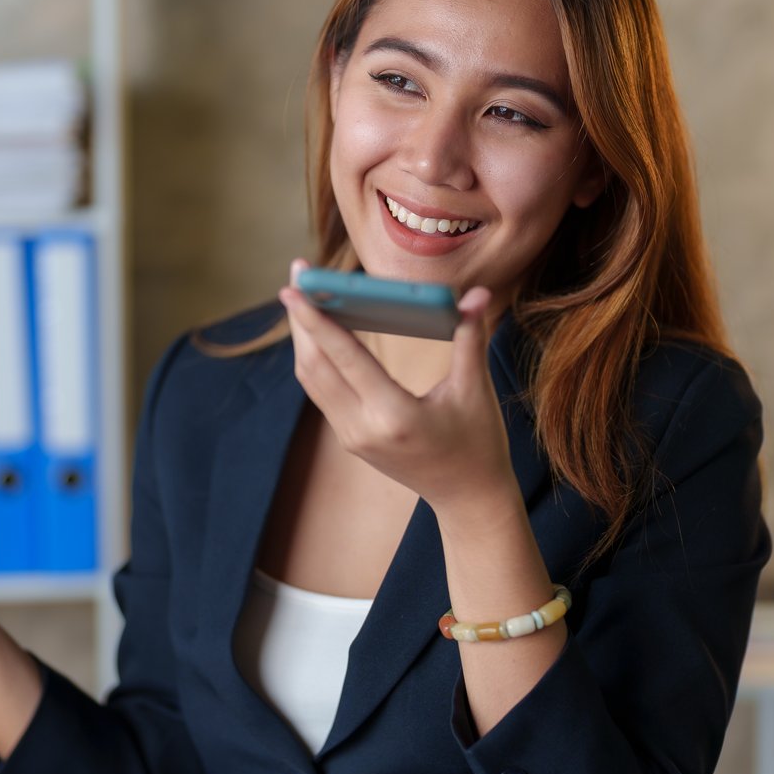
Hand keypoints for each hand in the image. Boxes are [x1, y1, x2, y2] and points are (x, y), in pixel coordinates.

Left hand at [277, 260, 517, 513]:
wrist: (467, 498)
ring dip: (303, 337)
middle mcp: (363, 428)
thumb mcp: (474, 390)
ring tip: (302, 294)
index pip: (344, 358)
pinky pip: (321, 391)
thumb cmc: (477, 443)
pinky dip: (316, 358)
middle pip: (314, 366)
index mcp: (394, 416)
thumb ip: (470, 337)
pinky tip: (318, 330)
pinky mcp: (350, 438)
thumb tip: (478, 294)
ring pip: (311, 379)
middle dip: (301, 319)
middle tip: (298, 274)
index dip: (315, 320)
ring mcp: (351, 436)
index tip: (295, 286)